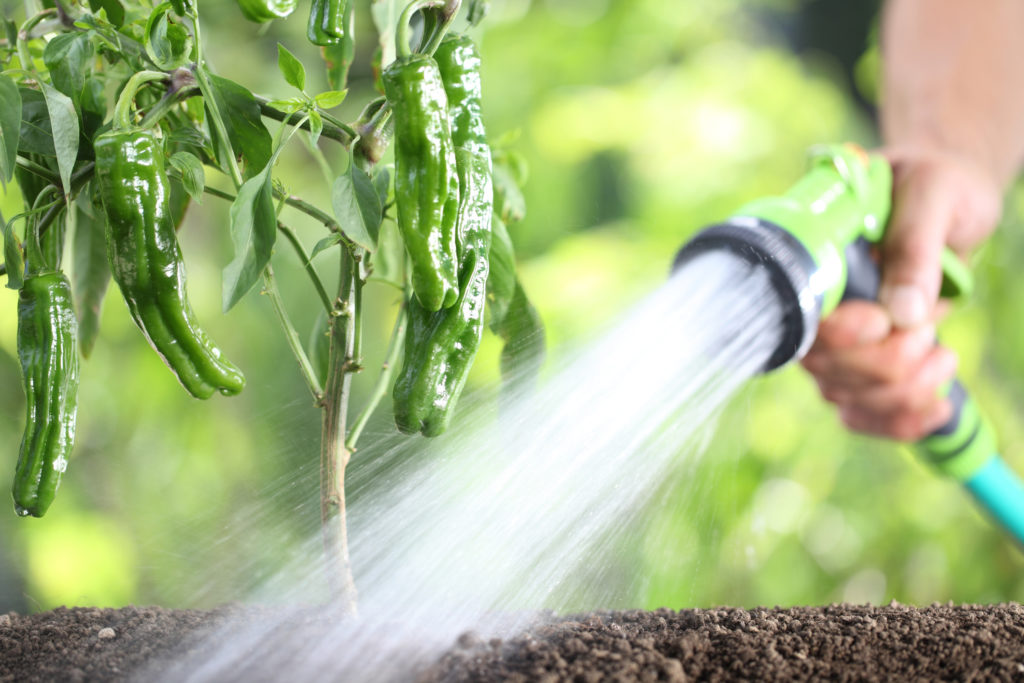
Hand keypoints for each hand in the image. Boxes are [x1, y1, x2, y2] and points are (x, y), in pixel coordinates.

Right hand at [801, 147, 1002, 439]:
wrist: (949, 195)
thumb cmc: (934, 182)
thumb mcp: (933, 193)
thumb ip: (915, 245)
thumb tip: (903, 313)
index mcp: (814, 258)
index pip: (804, 318)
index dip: (840, 335)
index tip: (882, 321)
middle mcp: (814, 304)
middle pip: (826, 368)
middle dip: (888, 363)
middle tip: (929, 325)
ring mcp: (835, 339)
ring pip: (847, 396)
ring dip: (903, 391)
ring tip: (943, 353)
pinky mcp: (862, 364)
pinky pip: (864, 414)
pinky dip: (899, 422)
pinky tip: (935, 410)